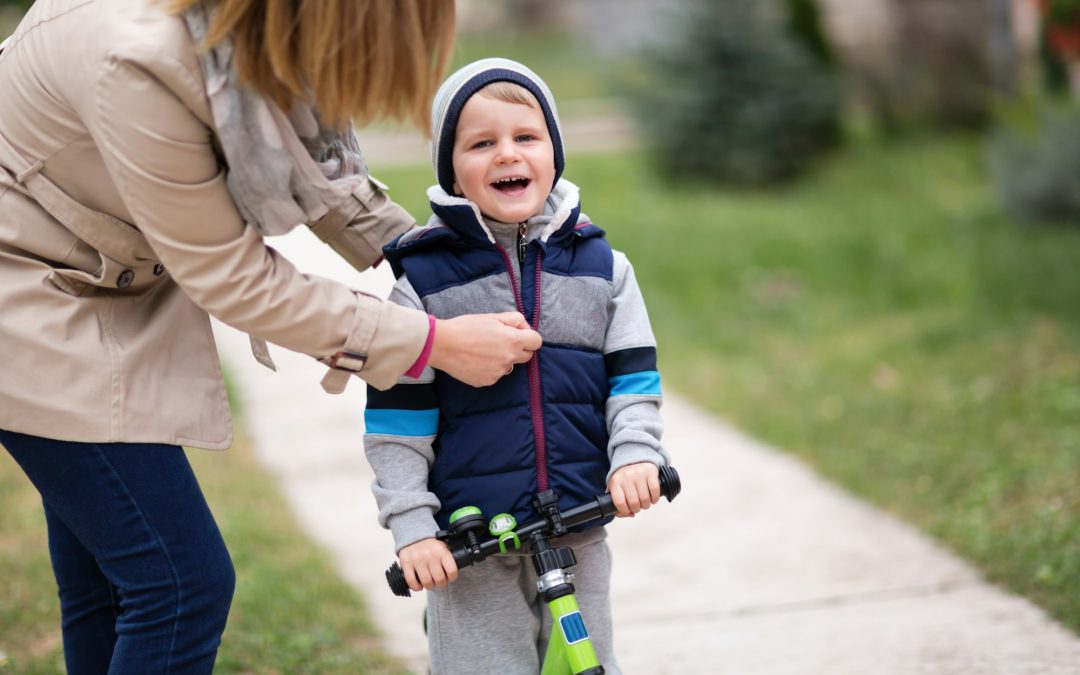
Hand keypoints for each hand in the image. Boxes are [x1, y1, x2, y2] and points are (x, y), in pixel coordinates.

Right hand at [398, 538, 457, 592]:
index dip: (452, 578)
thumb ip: (447, 559)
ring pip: (426, 582)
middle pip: (439, 579)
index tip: (450, 578)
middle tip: (440, 583)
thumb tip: (451, 574)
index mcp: (441, 551)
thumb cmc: (430, 546)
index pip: (452, 570)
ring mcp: (417, 559)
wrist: (413, 536)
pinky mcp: (406, 563)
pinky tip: (420, 586)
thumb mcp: (442, 547)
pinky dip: (416, 587)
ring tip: (430, 584)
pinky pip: (412, 581)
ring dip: (430, 586)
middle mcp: (430, 555)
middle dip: (441, 584)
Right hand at [427, 312, 541, 386]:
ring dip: (502, 359)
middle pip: (527, 356)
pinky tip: (475, 360)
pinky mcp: (487, 381)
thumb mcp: (492, 316)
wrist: (442, 344)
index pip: (537, 342)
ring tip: (482, 350)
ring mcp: (498, 372)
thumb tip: (524, 328)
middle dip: (518, 349)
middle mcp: (509, 359)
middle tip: (500, 341)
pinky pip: (495, 374)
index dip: (529, 336)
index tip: (518, 334)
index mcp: (513, 340)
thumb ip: (514, 320)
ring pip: (508, 365)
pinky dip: (489, 368)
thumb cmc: (466, 327)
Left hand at [607, 462, 660, 517]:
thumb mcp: (615, 487)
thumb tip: (629, 514)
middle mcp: (626, 477)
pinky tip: (652, 499)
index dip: (625, 511)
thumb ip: (617, 503)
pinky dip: (655, 498)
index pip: (619, 502)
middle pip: (634, 502)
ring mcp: (638, 473)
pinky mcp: (650, 472)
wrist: (634, 459)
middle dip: (637, 509)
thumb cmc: (624, 478)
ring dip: (646, 505)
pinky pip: (655, 490)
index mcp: (615, 482)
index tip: (628, 511)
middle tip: (638, 507)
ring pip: (645, 498)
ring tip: (645, 503)